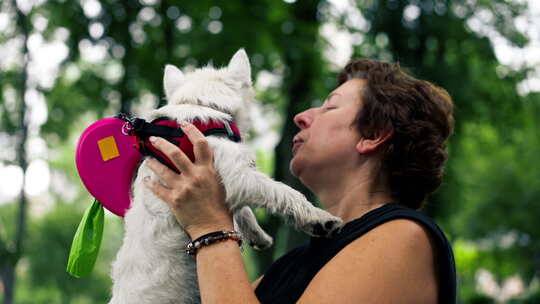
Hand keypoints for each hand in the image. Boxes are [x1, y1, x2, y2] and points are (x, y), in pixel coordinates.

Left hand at [143, 122, 232, 238]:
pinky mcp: (174, 201)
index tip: (183, 124)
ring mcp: (183, 189)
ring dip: (153, 163)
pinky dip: (151, 184)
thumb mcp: (219, 184)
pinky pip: (158, 189)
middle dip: (162, 143)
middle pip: (175, 154)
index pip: (201, 144)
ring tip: (147, 159)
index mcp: (208, 171)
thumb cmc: (220, 209)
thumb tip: (202, 161)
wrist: (213, 229)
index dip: (191, 131)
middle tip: (154, 139)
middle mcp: (194, 177)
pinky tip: (146, 181)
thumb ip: (210, 171)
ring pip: (162, 170)